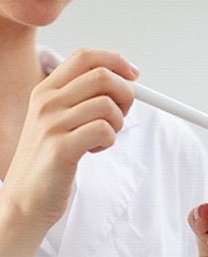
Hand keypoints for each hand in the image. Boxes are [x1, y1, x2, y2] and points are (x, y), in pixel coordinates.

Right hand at [1, 49, 137, 230]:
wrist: (25, 199)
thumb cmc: (49, 159)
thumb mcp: (59, 119)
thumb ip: (83, 98)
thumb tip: (126, 80)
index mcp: (46, 90)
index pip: (86, 56)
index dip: (116, 61)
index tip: (134, 75)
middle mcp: (47, 102)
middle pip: (103, 76)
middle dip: (126, 94)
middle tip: (120, 115)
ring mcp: (51, 124)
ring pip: (107, 105)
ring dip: (117, 123)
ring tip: (102, 137)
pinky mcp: (61, 148)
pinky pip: (104, 130)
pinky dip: (110, 141)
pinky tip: (94, 149)